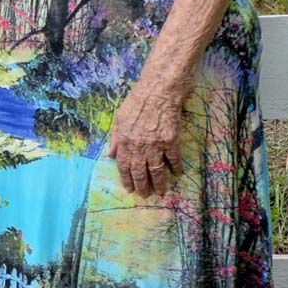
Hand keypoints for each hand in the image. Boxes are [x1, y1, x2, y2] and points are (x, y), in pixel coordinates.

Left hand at [105, 78, 187, 197]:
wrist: (159, 91)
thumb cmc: (137, 101)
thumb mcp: (119, 119)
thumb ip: (116, 138)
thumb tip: (110, 155)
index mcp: (125, 141)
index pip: (124, 166)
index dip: (127, 180)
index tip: (130, 189)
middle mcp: (139, 146)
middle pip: (140, 172)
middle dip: (143, 186)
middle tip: (145, 195)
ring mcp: (156, 145)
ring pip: (157, 170)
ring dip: (159, 183)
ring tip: (161, 191)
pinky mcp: (172, 140)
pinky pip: (174, 159)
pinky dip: (176, 168)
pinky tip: (177, 174)